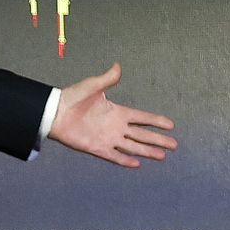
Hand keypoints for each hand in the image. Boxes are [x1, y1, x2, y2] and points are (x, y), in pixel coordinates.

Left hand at [47, 63, 176, 168]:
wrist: (54, 112)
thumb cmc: (72, 97)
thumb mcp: (92, 86)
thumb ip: (107, 79)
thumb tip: (118, 65)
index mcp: (117, 111)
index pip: (142, 117)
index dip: (156, 121)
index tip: (171, 125)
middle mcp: (115, 126)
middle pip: (142, 134)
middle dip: (158, 140)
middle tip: (174, 145)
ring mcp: (107, 138)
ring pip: (132, 146)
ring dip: (147, 151)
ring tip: (162, 156)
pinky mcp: (97, 148)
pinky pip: (114, 156)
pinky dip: (125, 160)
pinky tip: (137, 164)